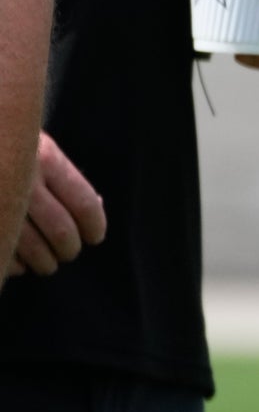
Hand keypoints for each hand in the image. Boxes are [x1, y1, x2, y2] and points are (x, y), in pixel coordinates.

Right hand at [8, 135, 106, 277]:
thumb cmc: (7, 146)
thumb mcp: (36, 148)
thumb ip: (63, 175)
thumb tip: (97, 206)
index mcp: (45, 158)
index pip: (84, 203)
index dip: (95, 226)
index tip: (95, 237)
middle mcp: (23, 180)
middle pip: (61, 230)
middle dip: (70, 248)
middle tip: (69, 252)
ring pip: (33, 248)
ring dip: (46, 262)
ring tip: (48, 264)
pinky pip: (4, 253)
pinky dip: (16, 265)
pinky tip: (19, 264)